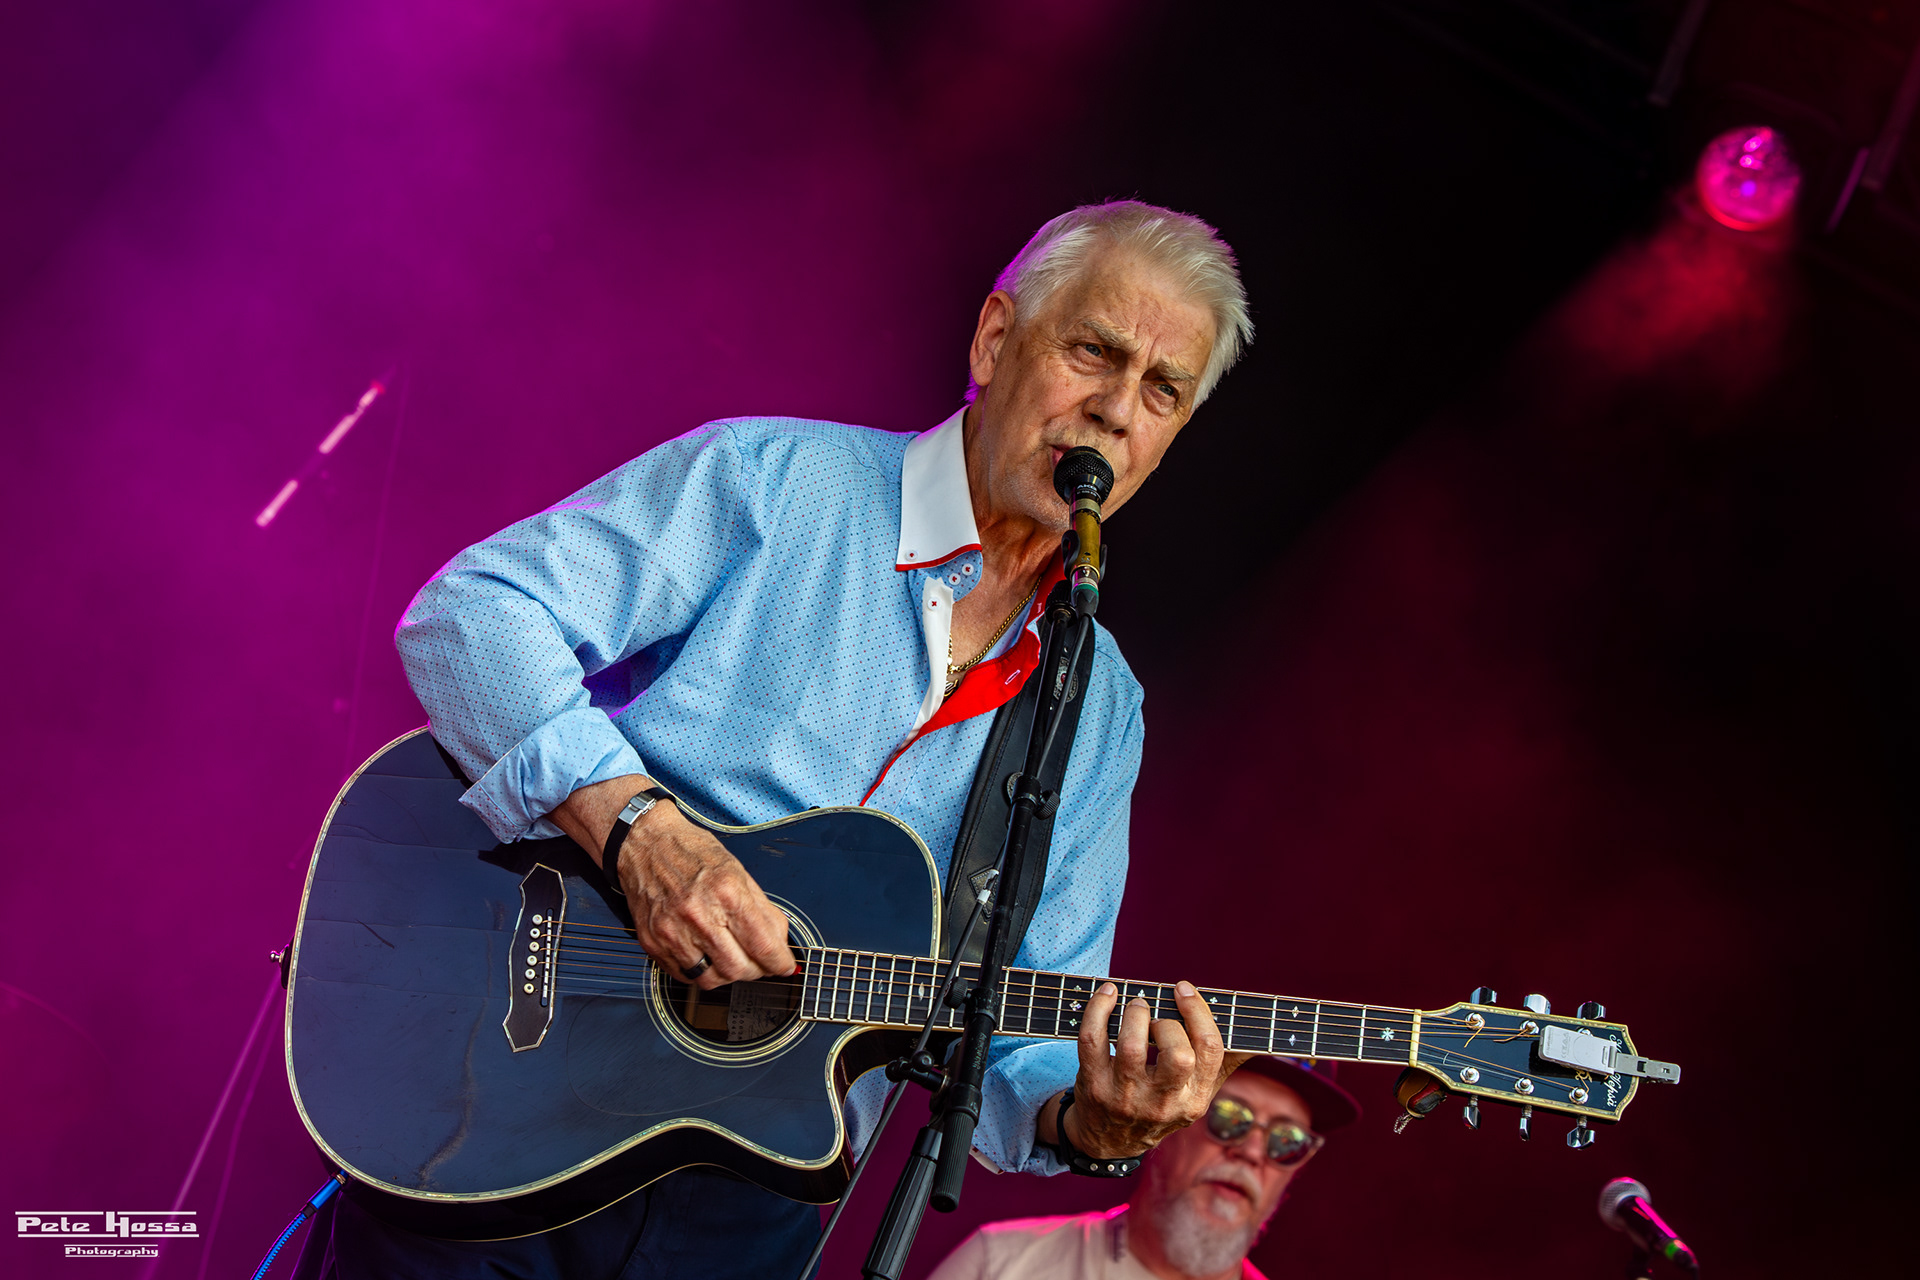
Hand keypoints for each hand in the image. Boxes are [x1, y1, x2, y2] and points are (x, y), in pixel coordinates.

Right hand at [553, 776, 795, 989]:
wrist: (644, 844)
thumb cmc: (690, 852)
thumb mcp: (737, 870)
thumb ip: (761, 908)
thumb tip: (779, 940)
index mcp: (726, 892)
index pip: (763, 945)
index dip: (779, 963)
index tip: (784, 966)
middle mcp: (698, 914)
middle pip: (739, 969)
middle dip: (756, 971)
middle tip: (758, 962)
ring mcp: (672, 931)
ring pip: (711, 979)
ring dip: (728, 974)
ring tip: (731, 958)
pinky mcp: (653, 943)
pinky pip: (684, 975)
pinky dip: (701, 971)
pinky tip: (706, 955)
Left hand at [1052, 980, 1248, 1157]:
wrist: (1109, 1141)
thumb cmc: (1160, 1105)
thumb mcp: (1196, 1094)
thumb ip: (1223, 1063)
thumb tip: (1258, 1036)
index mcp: (1195, 1099)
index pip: (1210, 1051)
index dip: (1198, 1012)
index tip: (1184, 989)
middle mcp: (1163, 1103)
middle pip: (1177, 1056)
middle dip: (1167, 1023)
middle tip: (1156, 1016)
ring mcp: (1126, 1097)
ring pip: (1132, 1047)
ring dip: (1134, 1013)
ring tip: (1135, 1006)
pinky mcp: (1094, 1087)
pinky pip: (1092, 1041)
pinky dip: (1097, 1010)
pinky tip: (1106, 995)